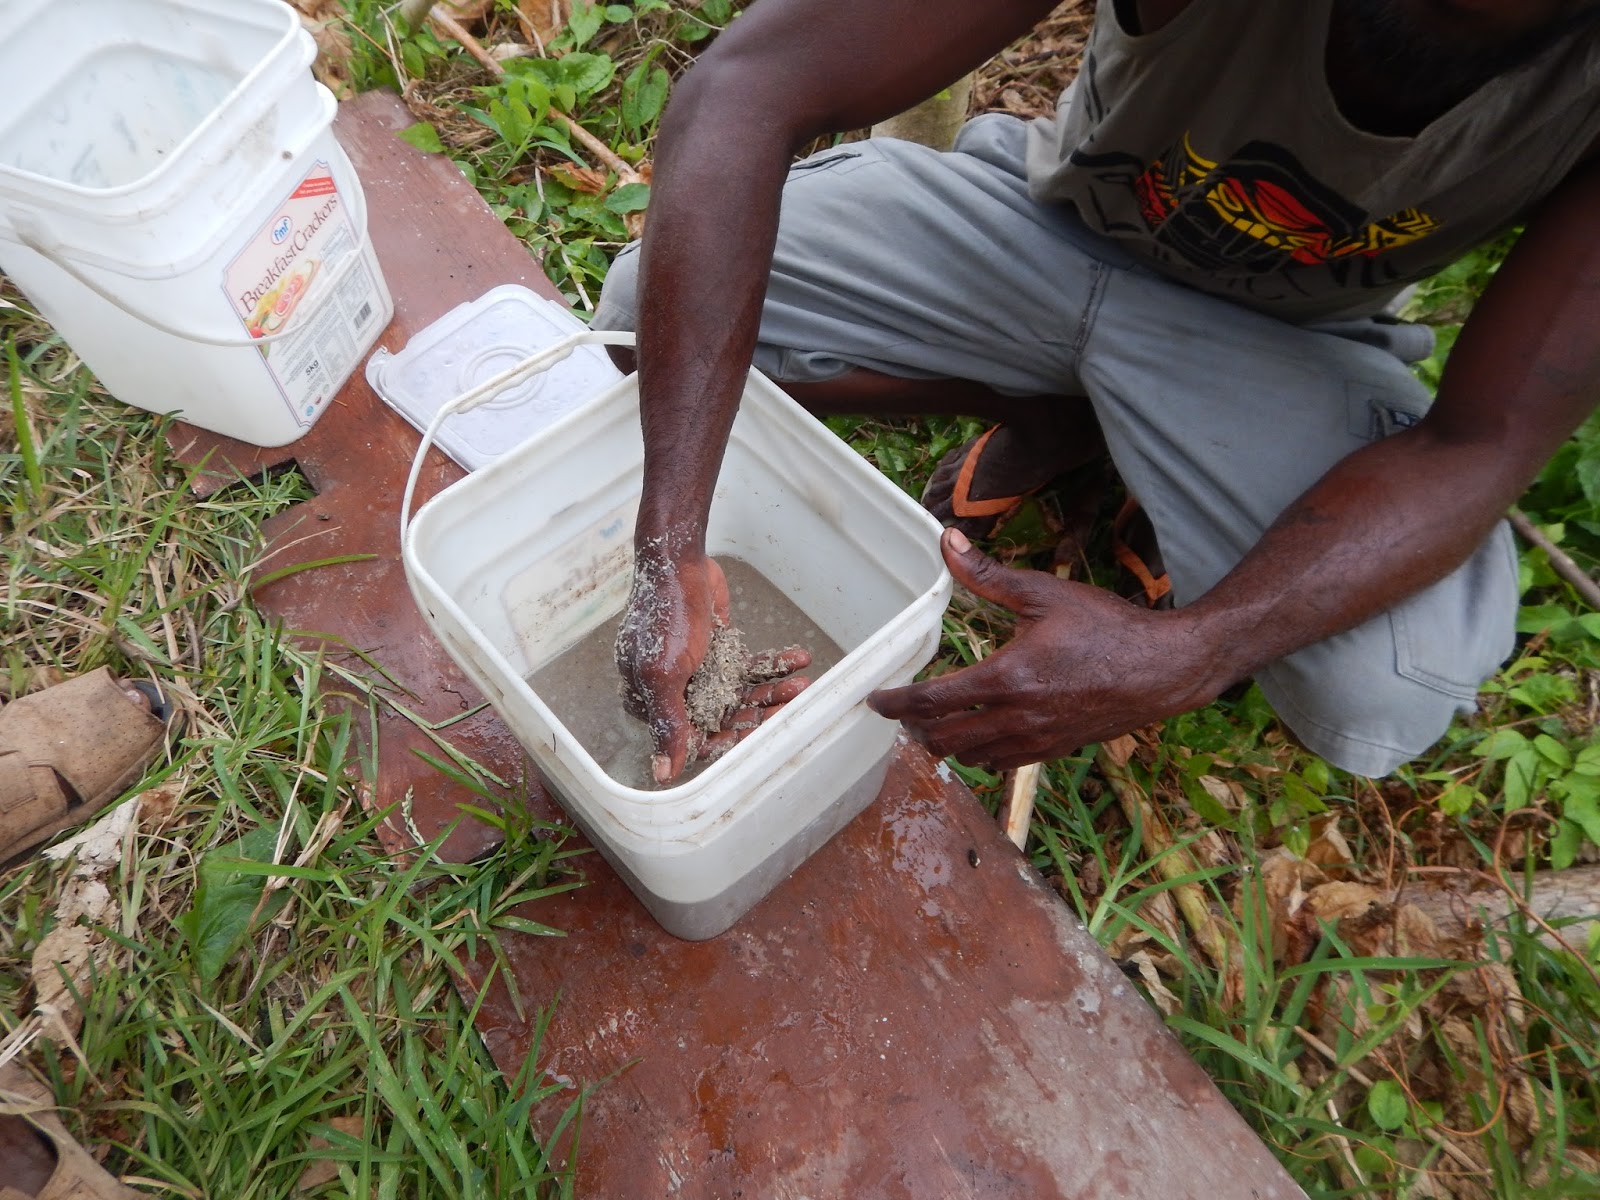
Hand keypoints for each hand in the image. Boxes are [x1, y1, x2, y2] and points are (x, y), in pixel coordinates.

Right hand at [615, 549, 811, 783]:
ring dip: (773, 691)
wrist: (678, 562)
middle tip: (794, 708)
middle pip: (723, 715)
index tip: (760, 739)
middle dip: (761, 713)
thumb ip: (668, 723)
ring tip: (803, 685)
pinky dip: (773, 665)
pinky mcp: (717, 650)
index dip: (728, 741)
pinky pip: (749, 667)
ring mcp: (697, 671)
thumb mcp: (665, 673)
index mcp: (652, 702)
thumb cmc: (666, 615)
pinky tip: (798, 659)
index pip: (694, 737)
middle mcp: (675, 691)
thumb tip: (662, 775)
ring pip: (740, 693)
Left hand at [867, 529, 1219, 770]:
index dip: (896, 702)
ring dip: (946, 742)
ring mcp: (1037, 740)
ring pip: (972, 756)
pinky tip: (978, 734)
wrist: (1163, 669)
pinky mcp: (1055, 750)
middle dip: (916, 726)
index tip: (876, 699)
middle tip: (903, 710)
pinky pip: (1003, 763)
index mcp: (1008, 678)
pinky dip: (980, 753)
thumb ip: (987, 575)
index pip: (933, 701)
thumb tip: (946, 541)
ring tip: (933, 722)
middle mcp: (1017, 718)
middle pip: (945, 737)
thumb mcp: (1044, 593)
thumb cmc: (1107, 627)